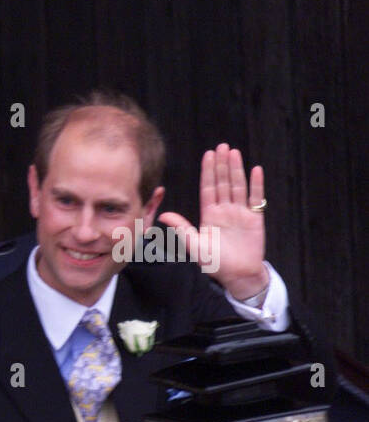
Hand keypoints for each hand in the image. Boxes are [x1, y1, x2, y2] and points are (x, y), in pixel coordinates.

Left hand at [159, 143, 268, 299]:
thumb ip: (181, 228)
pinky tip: (256, 171)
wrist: (237, 275)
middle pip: (223, 183)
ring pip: (238, 186)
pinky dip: (256, 185)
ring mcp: (240, 213)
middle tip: (222, 146)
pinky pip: (256, 199)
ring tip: (234, 153)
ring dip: (236, 170)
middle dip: (221, 165)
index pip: (208, 188)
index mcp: (209, 215)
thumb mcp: (194, 245)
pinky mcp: (255, 218)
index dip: (208, 172)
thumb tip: (163, 215)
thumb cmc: (214, 262)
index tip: (208, 155)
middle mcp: (224, 210)